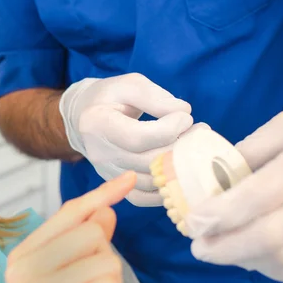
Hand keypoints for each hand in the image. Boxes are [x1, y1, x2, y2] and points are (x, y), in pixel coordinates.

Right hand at [6, 172, 136, 282]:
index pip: (69, 213)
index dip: (102, 196)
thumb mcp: (67, 281)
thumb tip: (106, 212)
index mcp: (22, 255)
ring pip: (107, 262)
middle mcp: (21, 268)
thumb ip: (82, 244)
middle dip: (105, 264)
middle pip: (94, 235)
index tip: (128, 180)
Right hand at [59, 73, 194, 205]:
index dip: (169, 130)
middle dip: (181, 147)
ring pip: (149, 181)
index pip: (138, 138)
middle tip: (199, 130)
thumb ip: (155, 96)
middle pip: (147, 162)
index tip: (185, 117)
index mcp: (97, 124)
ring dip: (179, 166)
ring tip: (193, 146)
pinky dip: (165, 188)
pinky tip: (179, 169)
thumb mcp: (128, 85)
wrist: (83, 117)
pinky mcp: (115, 183)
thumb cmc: (108, 97)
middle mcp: (99, 153)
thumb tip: (184, 113)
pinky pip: (143, 198)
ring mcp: (106, 172)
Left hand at [186, 111, 282, 282]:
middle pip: (270, 238)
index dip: (221, 214)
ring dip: (246, 260)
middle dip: (227, 248)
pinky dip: (273, 268)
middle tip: (199, 249)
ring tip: (221, 251)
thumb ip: (252, 149)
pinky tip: (252, 257)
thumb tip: (213, 177)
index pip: (257, 195)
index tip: (192, 223)